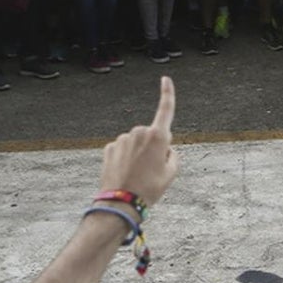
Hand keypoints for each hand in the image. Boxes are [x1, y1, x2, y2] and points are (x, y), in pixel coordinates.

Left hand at [98, 76, 179, 205]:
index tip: (165, 79)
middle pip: (152, 134)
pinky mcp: (109, 148)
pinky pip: (123, 149)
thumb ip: (172, 155)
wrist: (121, 203)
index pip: (166, 109)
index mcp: (158, 137)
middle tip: (153, 169)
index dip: (167, 93)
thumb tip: (165, 149)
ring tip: (138, 175)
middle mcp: (139, 133)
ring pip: (136, 143)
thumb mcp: (172, 173)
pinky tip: (125, 173)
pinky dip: (125, 158)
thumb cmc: (150, 189)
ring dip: (139, 154)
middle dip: (154, 146)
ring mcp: (122, 140)